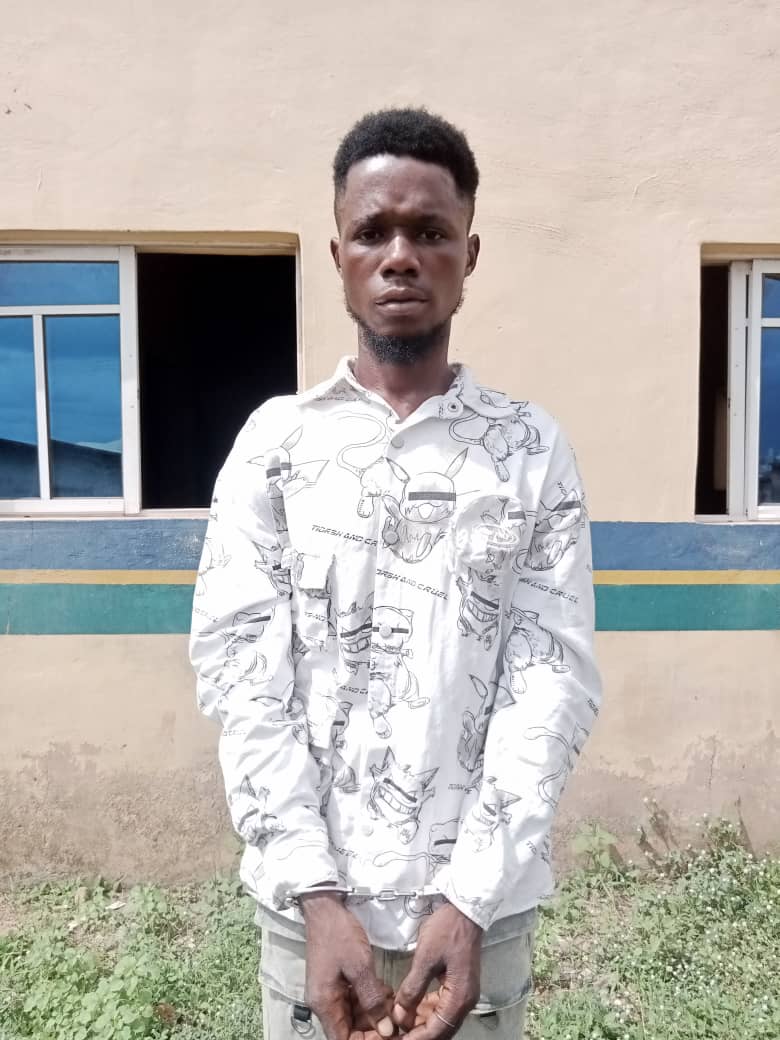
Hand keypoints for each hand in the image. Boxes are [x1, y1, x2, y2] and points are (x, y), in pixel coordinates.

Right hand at [301, 891, 394, 1039]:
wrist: (325, 907)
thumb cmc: (339, 934)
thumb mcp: (359, 966)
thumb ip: (372, 1000)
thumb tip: (386, 1030)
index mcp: (325, 1004)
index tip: (388, 1035)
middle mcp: (323, 1003)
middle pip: (349, 1030)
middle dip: (373, 1028)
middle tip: (395, 1018)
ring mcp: (328, 992)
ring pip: (352, 1016)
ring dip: (373, 1013)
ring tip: (392, 1003)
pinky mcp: (334, 982)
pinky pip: (352, 1001)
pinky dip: (368, 999)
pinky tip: (383, 991)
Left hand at [391, 902, 482, 1038]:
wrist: (465, 910)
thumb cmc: (447, 930)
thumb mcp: (425, 958)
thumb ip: (412, 989)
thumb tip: (399, 1015)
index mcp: (459, 997)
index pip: (436, 1031)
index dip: (415, 1038)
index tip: (396, 1039)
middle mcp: (465, 1001)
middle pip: (441, 1030)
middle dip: (418, 1033)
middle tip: (395, 1033)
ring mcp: (464, 994)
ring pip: (441, 1020)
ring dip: (422, 1023)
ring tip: (399, 1021)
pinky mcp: (460, 985)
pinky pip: (443, 1007)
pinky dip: (427, 1010)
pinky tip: (412, 1007)